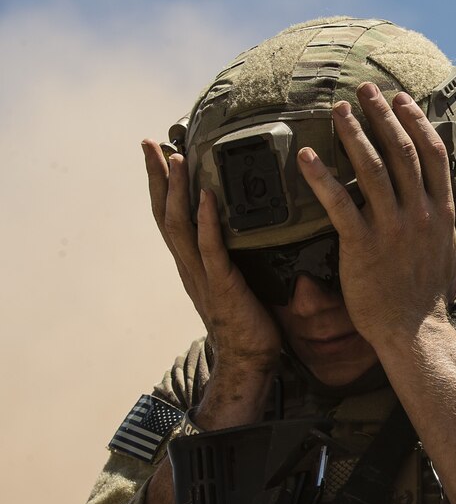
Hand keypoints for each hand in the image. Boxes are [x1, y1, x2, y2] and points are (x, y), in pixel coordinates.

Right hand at [142, 141, 281, 388]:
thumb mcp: (238, 278)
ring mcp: (202, 275)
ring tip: (176, 159)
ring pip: (180, 227)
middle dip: (157, 178)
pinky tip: (205, 197)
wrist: (249, 359)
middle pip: (164, 214)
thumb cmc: (250, 320)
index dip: (161, 184)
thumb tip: (255, 222)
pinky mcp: (222, 286)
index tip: (157, 152)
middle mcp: (189, 265)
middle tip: (151, 143)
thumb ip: (237, 252)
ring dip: (176, 191)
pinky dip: (206, 222)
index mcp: (192, 262)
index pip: (169, 215)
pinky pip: (210, 248)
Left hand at [297, 83, 455, 349]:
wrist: (414, 332)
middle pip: (401, 152)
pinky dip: (321, 178)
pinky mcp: (362, 245)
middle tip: (364, 90)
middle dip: (382, 116)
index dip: (416, 122)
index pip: (433, 155)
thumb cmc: (431, 293)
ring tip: (337, 110)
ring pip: (371, 169)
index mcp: (441, 212)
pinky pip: (339, 204)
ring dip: (353, 134)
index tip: (401, 99)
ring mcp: (391, 228)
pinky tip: (304, 157)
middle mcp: (419, 214)